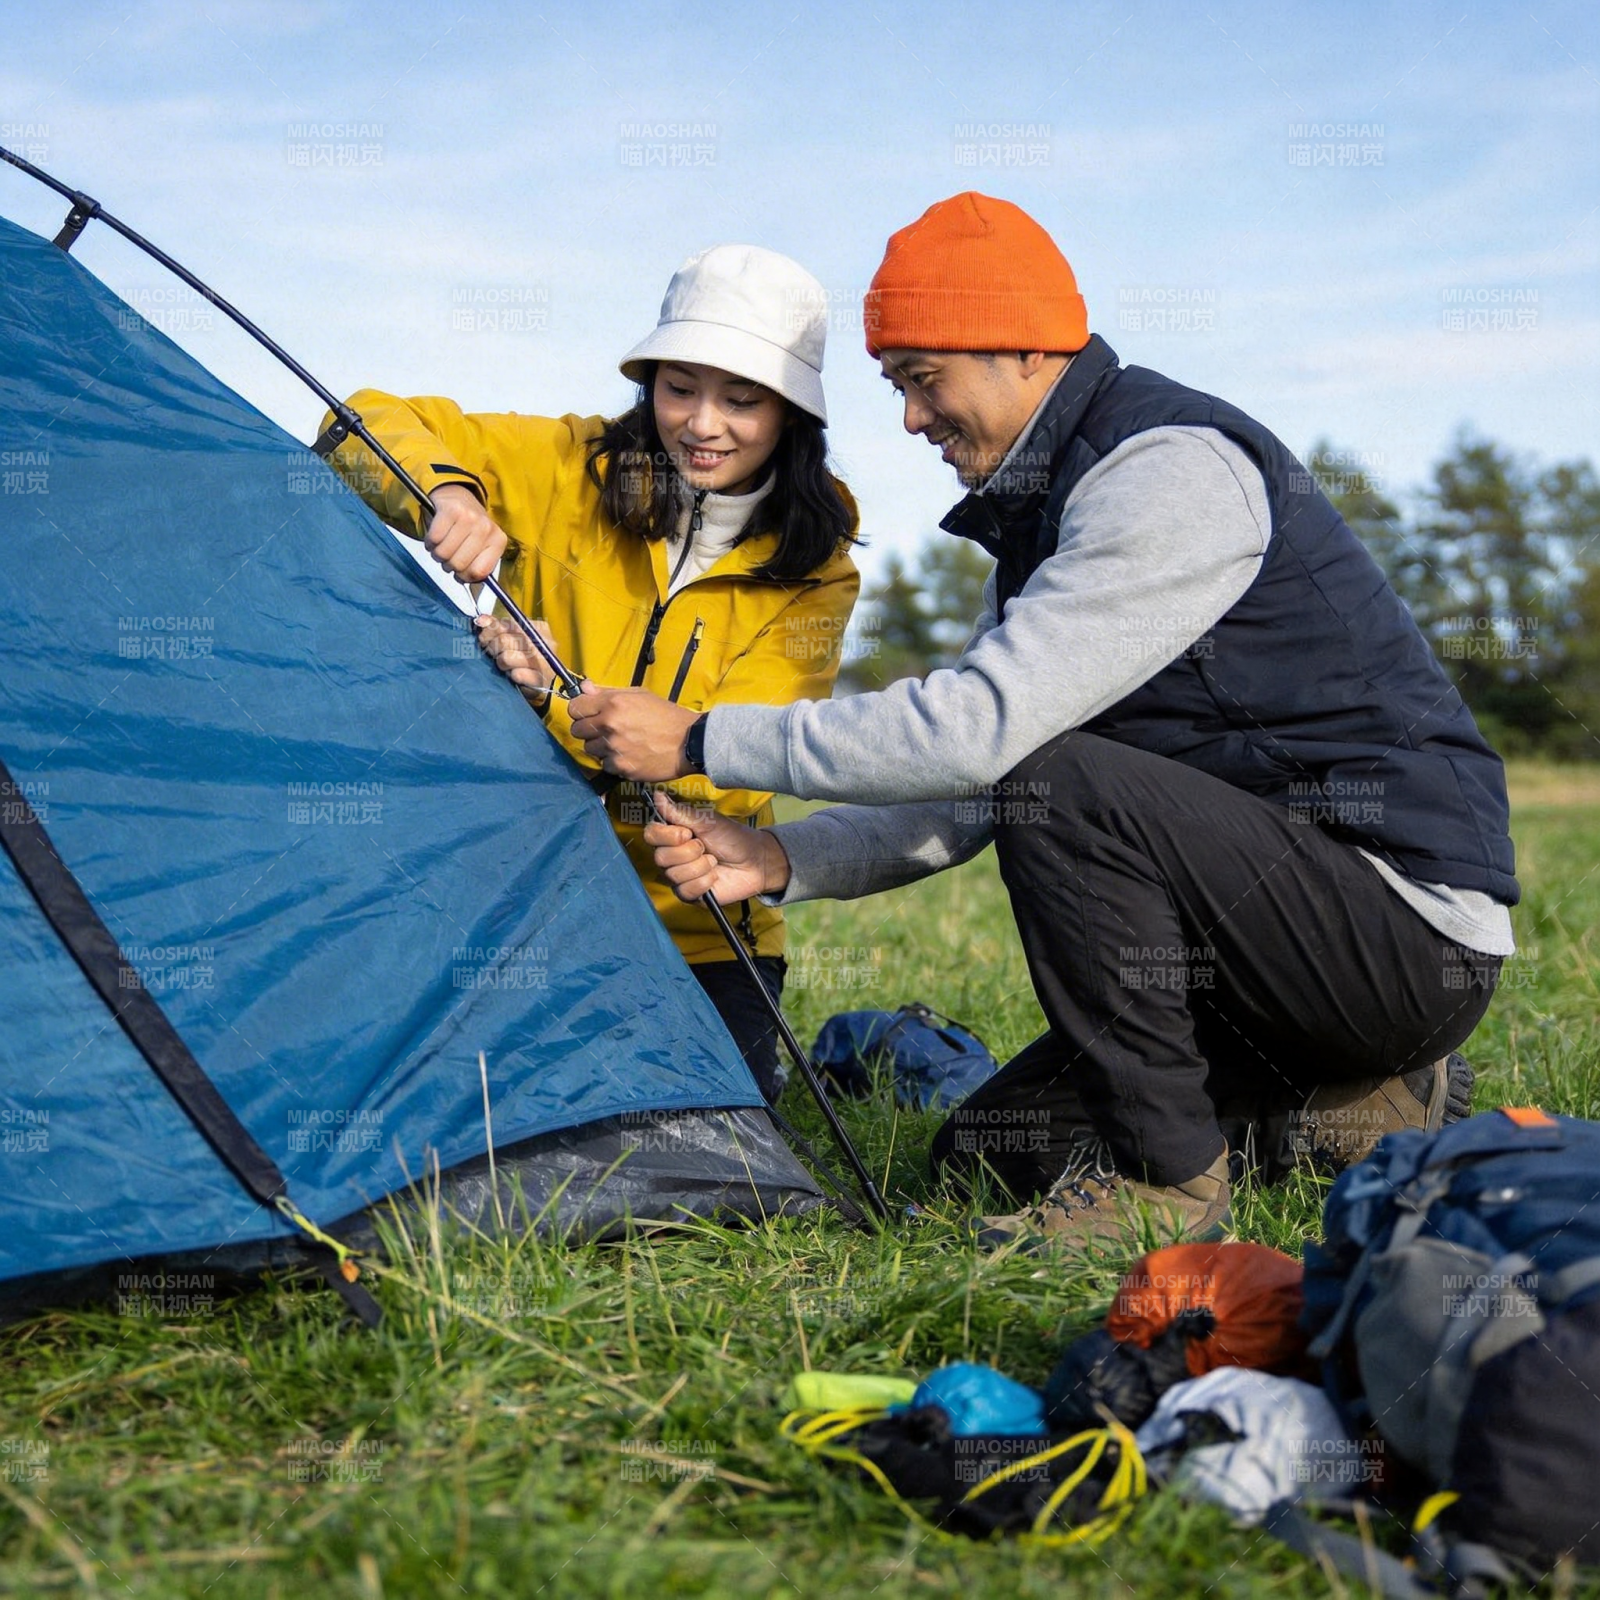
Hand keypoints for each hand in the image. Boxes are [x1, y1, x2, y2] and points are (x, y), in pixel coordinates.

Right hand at [425, 484, 506, 581]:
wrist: (457, 497)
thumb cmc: (468, 529)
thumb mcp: (481, 547)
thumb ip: (479, 566)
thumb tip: (469, 582)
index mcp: (498, 541)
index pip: (479, 573)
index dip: (464, 577)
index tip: (460, 572)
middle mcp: (486, 528)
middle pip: (459, 565)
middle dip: (448, 565)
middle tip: (449, 557)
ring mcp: (469, 517)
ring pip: (444, 553)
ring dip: (437, 554)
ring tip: (442, 546)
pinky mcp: (450, 510)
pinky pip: (434, 539)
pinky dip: (430, 542)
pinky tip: (435, 537)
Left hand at [474, 615, 555, 695]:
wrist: (542, 684)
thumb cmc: (525, 657)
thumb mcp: (515, 637)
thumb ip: (499, 626)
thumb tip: (481, 620)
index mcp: (539, 628)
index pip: (508, 623)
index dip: (491, 630)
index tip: (484, 636)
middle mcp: (543, 643)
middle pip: (504, 640)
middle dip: (493, 647)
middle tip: (493, 653)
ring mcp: (543, 662)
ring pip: (506, 658)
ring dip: (500, 662)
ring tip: (504, 665)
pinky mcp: (540, 680)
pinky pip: (516, 674)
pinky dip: (511, 675)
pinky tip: (513, 675)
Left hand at [568, 686, 698, 780]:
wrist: (689, 742)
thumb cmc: (666, 715)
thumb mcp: (639, 694)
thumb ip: (608, 692)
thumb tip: (584, 688)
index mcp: (612, 704)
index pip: (574, 707)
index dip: (581, 710)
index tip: (589, 713)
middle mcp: (609, 726)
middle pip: (577, 730)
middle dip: (588, 729)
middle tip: (604, 729)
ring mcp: (613, 748)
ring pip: (590, 749)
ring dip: (601, 746)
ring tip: (619, 743)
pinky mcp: (620, 767)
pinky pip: (605, 764)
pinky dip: (613, 761)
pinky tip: (628, 755)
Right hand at [645, 791, 791, 903]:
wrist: (754, 860)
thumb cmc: (732, 838)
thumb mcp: (707, 821)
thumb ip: (680, 812)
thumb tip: (657, 796)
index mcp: (673, 834)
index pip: (651, 834)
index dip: (667, 835)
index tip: (687, 832)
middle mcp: (672, 855)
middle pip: (660, 857)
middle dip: (688, 852)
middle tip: (705, 847)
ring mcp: (679, 875)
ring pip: (674, 874)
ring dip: (700, 866)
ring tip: (713, 860)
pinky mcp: (689, 893)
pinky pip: (685, 890)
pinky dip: (704, 881)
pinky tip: (714, 876)